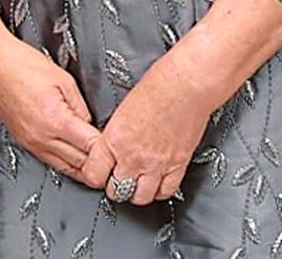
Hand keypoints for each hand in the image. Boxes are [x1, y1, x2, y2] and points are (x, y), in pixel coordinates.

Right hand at [0, 34, 104, 187]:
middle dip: (99, 165)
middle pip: (79, 165)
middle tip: (115, 161)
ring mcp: (31, 143)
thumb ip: (81, 107)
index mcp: (56, 121)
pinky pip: (50, 161)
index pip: (91, 148)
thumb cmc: (23, 64)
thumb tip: (91, 125)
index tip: (119, 148)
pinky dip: (66, 162)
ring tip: (100, 165)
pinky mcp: (24, 142)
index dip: (108, 150)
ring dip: (83, 168)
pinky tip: (76, 157)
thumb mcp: (64, 80)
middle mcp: (42, 138)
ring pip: (65, 168)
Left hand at [84, 50, 219, 204]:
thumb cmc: (159, 83)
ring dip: (136, 191)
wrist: (187, 83)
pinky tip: (157, 181)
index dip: (95, 175)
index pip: (93, 174)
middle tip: (118, 176)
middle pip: (115, 190)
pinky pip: (165, 191)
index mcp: (114, 138)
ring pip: (139, 197)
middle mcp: (133, 156)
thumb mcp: (124, 108)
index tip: (99, 171)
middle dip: (114, 185)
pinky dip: (159, 190)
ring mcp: (156, 164)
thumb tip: (113, 144)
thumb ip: (116, 132)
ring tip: (137, 181)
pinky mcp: (177, 165)